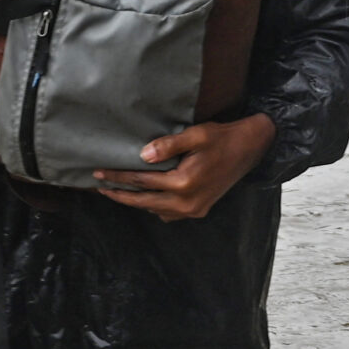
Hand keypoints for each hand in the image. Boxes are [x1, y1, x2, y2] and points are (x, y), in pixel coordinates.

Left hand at [95, 114, 275, 221]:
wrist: (251, 149)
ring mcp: (194, 209)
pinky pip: (169, 213)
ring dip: (135, 202)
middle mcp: (188, 202)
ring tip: (116, 192)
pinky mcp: (200, 210)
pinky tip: (144, 197)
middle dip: (119, 195)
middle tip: (98, 189)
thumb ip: (168, 145)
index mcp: (184, 182)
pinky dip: (153, 207)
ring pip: (155, 210)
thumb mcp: (196, 134)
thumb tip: (142, 156)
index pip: (141, 181)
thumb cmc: (222, 137)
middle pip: (144, 202)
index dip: (117, 177)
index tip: (98, 173)